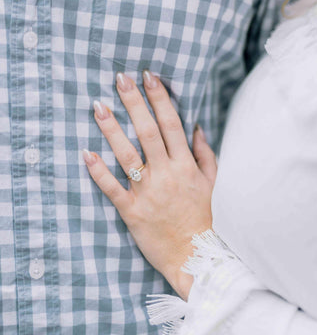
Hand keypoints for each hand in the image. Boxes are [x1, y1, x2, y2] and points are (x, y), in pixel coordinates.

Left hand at [82, 70, 216, 299]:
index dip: (159, 98)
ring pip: (127, 155)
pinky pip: (112, 188)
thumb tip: (196, 128)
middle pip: (147, 132)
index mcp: (186, 166)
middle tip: (119, 79)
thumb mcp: (213, 184)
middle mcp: (166, 174)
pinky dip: (98, 171)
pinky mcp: (132, 211)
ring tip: (98, 105)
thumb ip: (205, 155)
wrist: (197, 257)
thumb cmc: (206, 219)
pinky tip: (86, 153)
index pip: (171, 125)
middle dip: (134, 103)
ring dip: (111, 129)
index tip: (148, 77)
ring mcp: (147, 192)